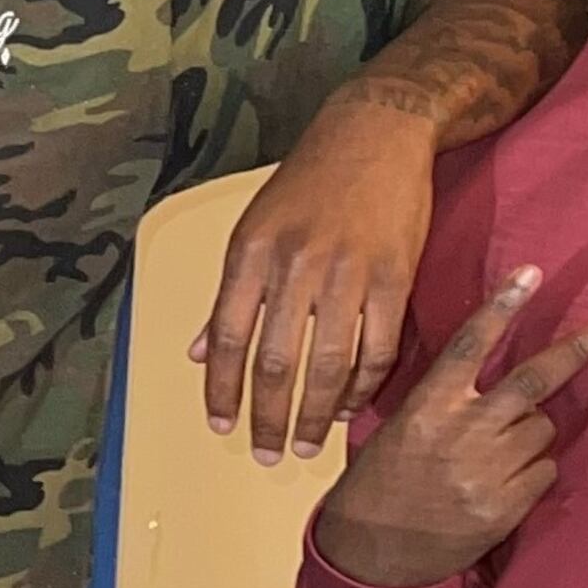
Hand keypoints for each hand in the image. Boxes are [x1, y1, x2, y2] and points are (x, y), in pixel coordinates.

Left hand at [193, 95, 436, 462]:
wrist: (376, 133)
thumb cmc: (307, 180)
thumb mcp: (251, 225)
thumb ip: (227, 293)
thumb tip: (194, 351)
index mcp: (250, 253)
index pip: (225, 337)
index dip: (220, 389)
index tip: (220, 424)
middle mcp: (294, 266)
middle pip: (275, 362)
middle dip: (269, 417)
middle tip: (267, 454)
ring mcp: (346, 274)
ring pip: (327, 364)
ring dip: (315, 414)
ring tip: (307, 445)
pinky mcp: (393, 278)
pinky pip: (376, 349)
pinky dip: (361, 386)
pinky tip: (349, 407)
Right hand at [311, 266, 587, 587]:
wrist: (374, 551)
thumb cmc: (383, 481)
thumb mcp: (401, 427)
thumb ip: (448, 401)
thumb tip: (501, 379)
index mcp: (427, 405)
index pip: (469, 344)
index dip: (502, 306)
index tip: (530, 274)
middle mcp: (461, 431)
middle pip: (533, 380)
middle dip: (580, 348)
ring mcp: (488, 470)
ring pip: (543, 428)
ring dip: (532, 433)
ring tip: (498, 453)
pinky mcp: (507, 506)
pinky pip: (545, 471)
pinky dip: (533, 472)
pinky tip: (503, 483)